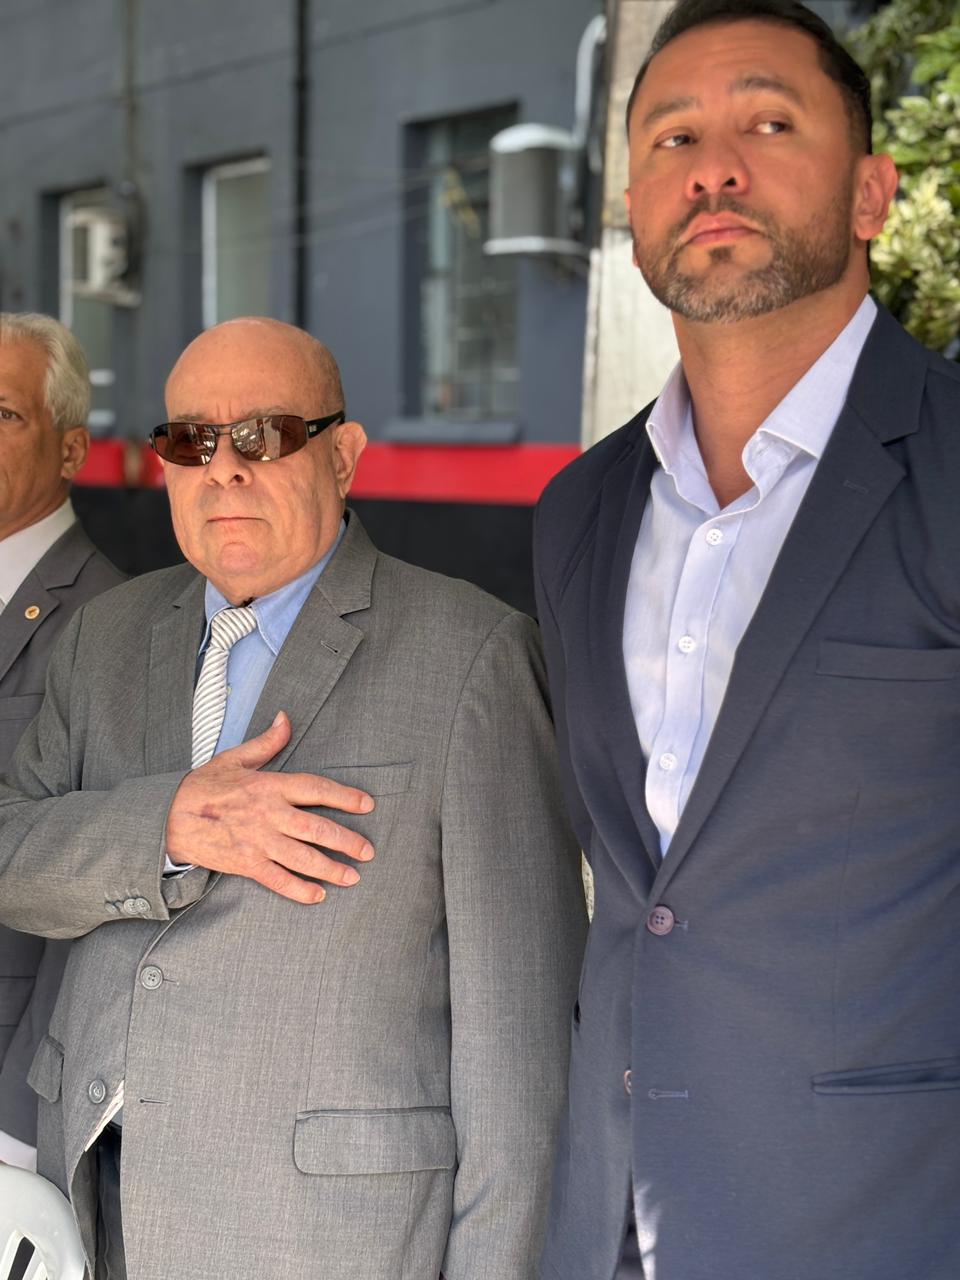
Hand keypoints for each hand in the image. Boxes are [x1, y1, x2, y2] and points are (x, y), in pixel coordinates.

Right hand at [165, 711, 374, 902]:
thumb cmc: (203, 787)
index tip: (367, 804)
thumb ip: (267, 743)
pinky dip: (300, 890)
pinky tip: (318, 895)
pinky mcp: (246, 864)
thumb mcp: (235, 758)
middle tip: (368, 851)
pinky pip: (278, 880)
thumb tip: (285, 718)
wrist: (168, 818)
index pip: (316, 789)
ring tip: (353, 877)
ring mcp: (259, 842)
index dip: (345, 797)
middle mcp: (269, 815)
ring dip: (332, 869)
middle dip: (347, 841)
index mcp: (269, 786)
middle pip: (317, 829)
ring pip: (304, 858)